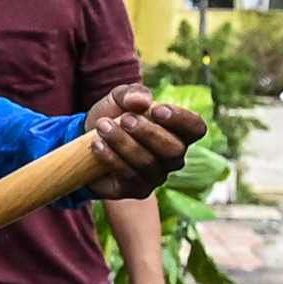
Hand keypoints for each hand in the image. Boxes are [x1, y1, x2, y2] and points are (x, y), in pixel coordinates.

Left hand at [80, 84, 205, 199]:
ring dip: (123, 142)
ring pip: (148, 163)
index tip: (156, 109)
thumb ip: (132, 93)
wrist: (86, 138)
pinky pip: (129, 176)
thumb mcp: (119, 98)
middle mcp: (173, 157)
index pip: (196, 128)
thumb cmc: (113, 115)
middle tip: (124, 119)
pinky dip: (111, 158)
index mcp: (179, 132)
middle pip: (173, 149)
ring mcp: (157, 175)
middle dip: (148, 132)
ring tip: (102, 126)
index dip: (181, 119)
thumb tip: (142, 101)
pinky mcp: (137, 189)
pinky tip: (97, 144)